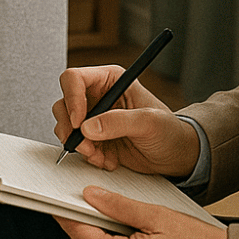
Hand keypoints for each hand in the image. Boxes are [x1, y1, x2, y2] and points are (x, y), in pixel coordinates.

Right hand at [53, 66, 199, 178]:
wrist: (175, 156)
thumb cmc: (170, 131)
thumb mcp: (149, 122)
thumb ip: (119, 121)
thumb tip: (88, 127)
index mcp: (110, 80)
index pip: (75, 79)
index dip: (71, 99)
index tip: (78, 122)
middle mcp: (98, 96)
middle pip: (64, 103)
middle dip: (71, 128)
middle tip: (86, 145)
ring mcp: (93, 118)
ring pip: (66, 125)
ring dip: (79, 145)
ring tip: (101, 155)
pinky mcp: (93, 137)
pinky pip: (77, 145)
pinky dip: (88, 156)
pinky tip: (108, 159)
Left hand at [57, 190, 232, 238]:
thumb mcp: (156, 215)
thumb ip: (119, 206)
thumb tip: (91, 196)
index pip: (82, 235)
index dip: (66, 215)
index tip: (54, 199)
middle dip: (83, 221)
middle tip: (76, 196)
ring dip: (100, 232)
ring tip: (102, 207)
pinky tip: (120, 227)